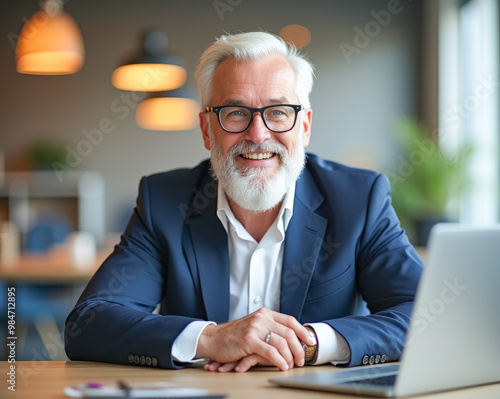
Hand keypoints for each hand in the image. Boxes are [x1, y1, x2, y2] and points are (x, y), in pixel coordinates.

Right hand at [197, 308, 313, 371]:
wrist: (213, 339)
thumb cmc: (233, 336)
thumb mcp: (254, 327)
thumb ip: (269, 329)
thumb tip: (290, 341)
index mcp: (265, 313)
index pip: (290, 320)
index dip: (303, 332)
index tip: (311, 341)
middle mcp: (261, 318)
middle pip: (289, 333)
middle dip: (298, 348)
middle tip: (301, 359)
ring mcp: (255, 328)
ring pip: (282, 343)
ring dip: (290, 357)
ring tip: (291, 365)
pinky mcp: (249, 340)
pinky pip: (270, 351)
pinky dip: (279, 360)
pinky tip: (282, 366)